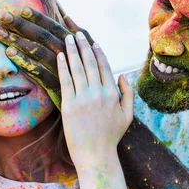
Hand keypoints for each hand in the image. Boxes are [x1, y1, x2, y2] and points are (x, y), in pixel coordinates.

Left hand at [0, 7, 93, 108]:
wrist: (92, 109)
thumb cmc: (86, 79)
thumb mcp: (86, 55)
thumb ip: (78, 35)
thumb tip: (67, 17)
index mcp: (75, 46)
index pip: (54, 28)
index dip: (39, 18)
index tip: (22, 9)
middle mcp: (71, 56)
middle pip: (43, 37)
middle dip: (22, 25)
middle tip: (4, 16)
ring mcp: (65, 72)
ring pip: (39, 52)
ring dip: (18, 40)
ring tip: (0, 33)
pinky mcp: (58, 87)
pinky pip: (39, 72)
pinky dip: (24, 61)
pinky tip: (10, 53)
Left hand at [56, 32, 133, 166]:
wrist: (96, 155)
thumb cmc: (111, 137)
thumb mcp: (127, 115)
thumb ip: (128, 93)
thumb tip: (122, 75)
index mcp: (112, 94)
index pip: (104, 66)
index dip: (98, 52)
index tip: (92, 42)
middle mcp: (98, 93)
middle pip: (90, 62)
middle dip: (83, 45)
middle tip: (77, 33)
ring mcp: (83, 98)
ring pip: (77, 68)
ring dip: (72, 50)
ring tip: (67, 38)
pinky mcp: (69, 105)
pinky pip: (66, 80)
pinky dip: (63, 66)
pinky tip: (60, 56)